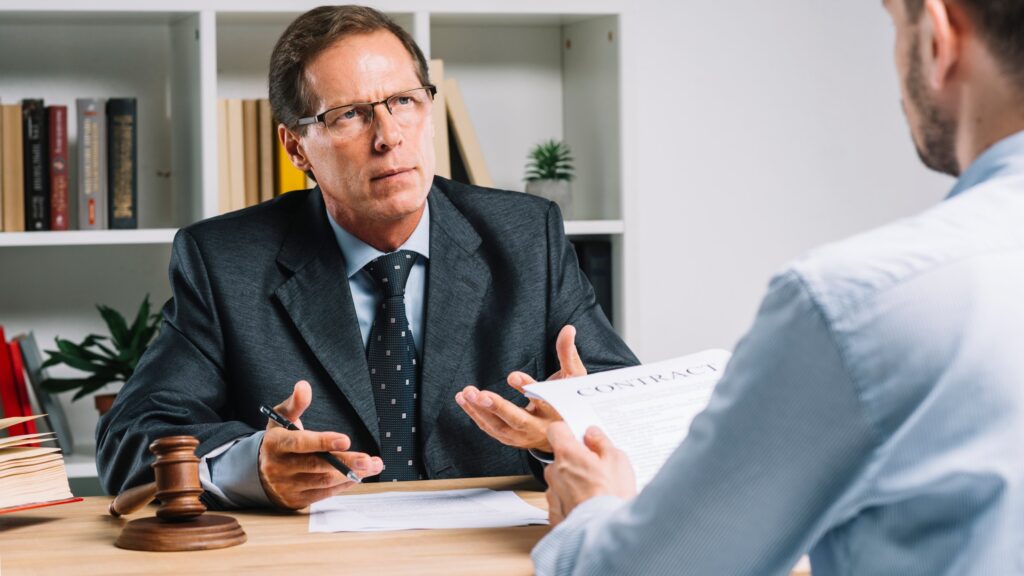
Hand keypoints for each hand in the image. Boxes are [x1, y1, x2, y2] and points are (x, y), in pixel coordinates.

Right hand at [258, 380, 383, 509]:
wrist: (259, 472)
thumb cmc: (279, 439)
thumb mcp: (281, 418)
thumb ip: (296, 403)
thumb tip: (304, 386)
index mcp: (275, 444)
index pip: (300, 443)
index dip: (323, 442)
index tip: (345, 440)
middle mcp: (279, 467)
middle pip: (316, 465)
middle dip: (345, 462)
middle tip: (368, 460)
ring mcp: (287, 486)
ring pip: (323, 481)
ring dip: (351, 474)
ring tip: (372, 466)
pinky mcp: (296, 500)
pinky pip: (324, 493)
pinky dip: (343, 484)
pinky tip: (358, 476)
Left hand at [455, 325, 586, 451]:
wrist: (565, 432)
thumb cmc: (568, 399)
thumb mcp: (573, 377)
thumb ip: (568, 353)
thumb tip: (568, 329)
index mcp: (556, 411)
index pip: (543, 401)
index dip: (528, 388)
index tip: (513, 376)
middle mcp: (539, 427)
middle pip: (517, 420)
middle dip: (497, 407)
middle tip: (479, 394)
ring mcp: (523, 437)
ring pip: (499, 426)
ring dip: (480, 410)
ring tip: (466, 393)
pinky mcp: (510, 438)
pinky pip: (490, 428)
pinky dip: (476, 414)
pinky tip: (464, 400)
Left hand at [543, 422, 635, 526]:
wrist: (606, 532)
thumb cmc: (612, 497)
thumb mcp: (617, 460)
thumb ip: (601, 442)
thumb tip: (593, 434)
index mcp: (567, 454)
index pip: (556, 430)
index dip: (567, 431)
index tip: (578, 435)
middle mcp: (554, 472)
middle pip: (560, 458)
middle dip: (575, 461)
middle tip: (597, 469)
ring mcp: (552, 494)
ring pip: (561, 480)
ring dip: (573, 483)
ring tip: (596, 492)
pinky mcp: (554, 514)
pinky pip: (561, 501)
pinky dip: (572, 502)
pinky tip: (589, 505)